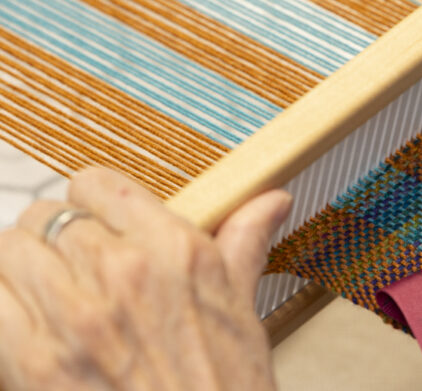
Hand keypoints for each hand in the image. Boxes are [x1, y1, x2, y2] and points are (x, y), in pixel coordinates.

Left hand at [0, 168, 291, 389]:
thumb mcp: (241, 311)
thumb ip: (245, 242)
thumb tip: (271, 200)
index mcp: (177, 251)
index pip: (99, 184)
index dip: (92, 203)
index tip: (96, 222)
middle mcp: (124, 271)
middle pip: (48, 216)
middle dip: (56, 240)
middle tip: (74, 269)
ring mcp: (78, 315)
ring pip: (11, 250)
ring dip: (22, 270)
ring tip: (46, 296)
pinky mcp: (37, 362)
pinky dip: (6, 308)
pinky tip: (30, 327)